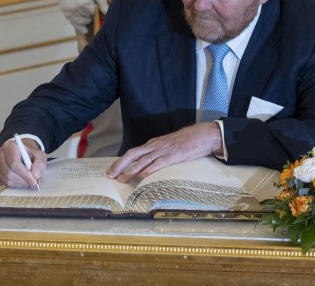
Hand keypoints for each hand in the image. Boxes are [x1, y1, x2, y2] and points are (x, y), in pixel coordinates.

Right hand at [0, 138, 45, 188]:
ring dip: (18, 183)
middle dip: (22, 181)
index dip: (24, 175)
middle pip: (9, 172)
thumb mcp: (39, 154)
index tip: (34, 181)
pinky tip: (20, 182)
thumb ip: (40, 164)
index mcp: (10, 146)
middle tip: (32, 184)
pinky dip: (13, 184)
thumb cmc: (29, 153)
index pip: (15, 164)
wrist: (21, 151)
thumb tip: (35, 175)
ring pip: (5, 178)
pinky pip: (2, 181)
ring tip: (27, 183)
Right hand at [54, 0, 108, 35]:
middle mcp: (76, 10)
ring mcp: (69, 12)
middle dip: (93, 16)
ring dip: (86, 21)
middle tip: (95, 12)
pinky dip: (78, 26)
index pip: (95, 14)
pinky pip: (72, 23)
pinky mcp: (64, 11)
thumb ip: (102, 1)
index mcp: (84, 4)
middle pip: (88, 18)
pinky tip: (84, 30)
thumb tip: (107, 12)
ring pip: (81, 22)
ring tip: (90, 18)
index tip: (101, 12)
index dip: (99, 13)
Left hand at [107, 122, 222, 181]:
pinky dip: (149, 170)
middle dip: (120, 165)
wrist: (204, 134)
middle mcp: (156, 146)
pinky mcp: (174, 155)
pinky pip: (158, 163)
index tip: (112, 170)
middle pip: (133, 154)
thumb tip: (149, 164)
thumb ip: (159, 152)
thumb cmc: (188, 140)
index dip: (121, 161)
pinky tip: (142, 177)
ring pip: (143, 161)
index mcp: (154, 143)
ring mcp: (164, 150)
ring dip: (131, 171)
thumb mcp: (169, 144)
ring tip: (121, 179)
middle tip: (110, 175)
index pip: (133, 152)